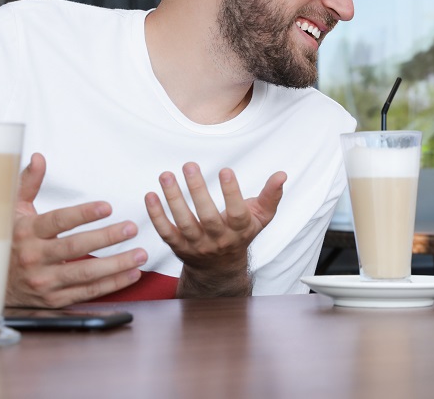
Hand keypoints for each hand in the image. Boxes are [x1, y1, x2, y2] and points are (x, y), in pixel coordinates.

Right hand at [7, 153, 147, 307]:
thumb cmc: (6, 241)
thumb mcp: (12, 211)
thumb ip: (28, 184)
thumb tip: (39, 158)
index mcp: (26, 232)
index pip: (58, 221)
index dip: (83, 214)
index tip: (108, 207)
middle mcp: (34, 258)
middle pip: (75, 247)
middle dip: (107, 238)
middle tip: (132, 228)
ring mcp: (44, 282)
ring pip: (85, 274)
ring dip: (116, 265)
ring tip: (141, 254)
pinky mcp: (53, 300)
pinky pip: (87, 292)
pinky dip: (112, 284)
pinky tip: (132, 274)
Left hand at [145, 163, 284, 296]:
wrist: (220, 268)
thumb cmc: (241, 234)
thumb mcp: (261, 217)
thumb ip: (271, 196)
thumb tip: (282, 174)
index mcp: (240, 230)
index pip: (237, 213)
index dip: (231, 193)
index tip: (225, 170)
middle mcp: (219, 240)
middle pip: (207, 217)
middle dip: (197, 190)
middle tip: (189, 165)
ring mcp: (197, 245)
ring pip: (184, 223)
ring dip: (173, 199)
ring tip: (166, 175)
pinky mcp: (179, 248)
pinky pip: (166, 232)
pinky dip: (156, 215)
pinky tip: (151, 195)